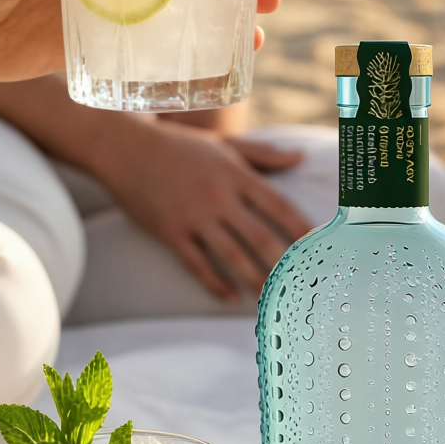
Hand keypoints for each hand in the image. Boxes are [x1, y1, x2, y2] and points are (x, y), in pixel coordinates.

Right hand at [102, 120, 313, 300]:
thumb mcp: (224, 144)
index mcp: (235, 173)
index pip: (278, 204)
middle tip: (302, 283)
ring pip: (231, 255)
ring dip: (254, 279)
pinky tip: (230, 297)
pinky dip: (214, 283)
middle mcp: (217, 195)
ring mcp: (193, 215)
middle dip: (284, 262)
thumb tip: (300, 156)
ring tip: (271, 298)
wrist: (124, 148)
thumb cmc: (179, 145)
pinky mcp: (170, 231)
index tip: (320, 247)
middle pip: (259, 236)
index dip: (302, 227)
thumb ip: (263, 154)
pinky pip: (197, 264)